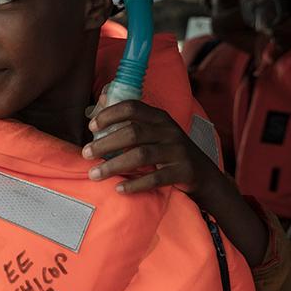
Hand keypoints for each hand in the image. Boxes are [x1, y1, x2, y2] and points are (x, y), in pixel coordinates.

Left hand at [84, 100, 219, 197]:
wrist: (204, 175)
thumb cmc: (169, 152)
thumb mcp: (154, 132)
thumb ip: (130, 120)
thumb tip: (99, 102)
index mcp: (159, 118)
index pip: (132, 107)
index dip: (110, 114)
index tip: (92, 126)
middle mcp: (169, 131)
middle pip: (132, 132)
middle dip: (105, 143)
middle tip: (85, 153)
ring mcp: (177, 151)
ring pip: (141, 155)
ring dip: (114, 165)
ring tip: (94, 174)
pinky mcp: (183, 171)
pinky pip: (156, 178)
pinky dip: (136, 184)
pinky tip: (119, 189)